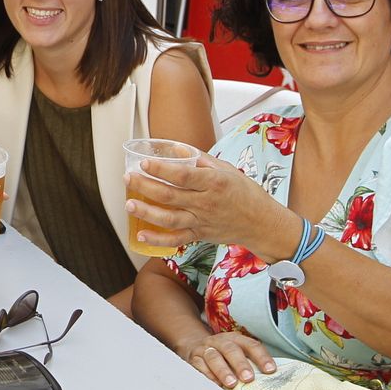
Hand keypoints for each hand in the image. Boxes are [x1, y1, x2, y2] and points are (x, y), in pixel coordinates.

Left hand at [123, 152, 300, 260]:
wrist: (262, 223)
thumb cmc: (245, 192)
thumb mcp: (227, 170)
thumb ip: (201, 160)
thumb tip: (176, 149)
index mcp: (214, 183)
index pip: (183, 176)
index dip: (161, 169)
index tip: (144, 162)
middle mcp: (206, 203)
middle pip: (170, 196)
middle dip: (145, 187)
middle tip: (128, 178)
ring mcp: (202, 221)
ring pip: (170, 219)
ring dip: (147, 213)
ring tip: (129, 204)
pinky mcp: (200, 236)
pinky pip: (177, 239)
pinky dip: (158, 240)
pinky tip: (141, 236)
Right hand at [175, 329, 277, 388]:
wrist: (194, 345)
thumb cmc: (223, 355)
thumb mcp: (236, 353)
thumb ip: (250, 364)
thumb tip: (270, 382)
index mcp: (235, 339)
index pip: (251, 345)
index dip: (261, 357)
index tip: (270, 370)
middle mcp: (220, 342)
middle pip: (231, 349)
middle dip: (240, 364)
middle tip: (249, 378)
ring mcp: (205, 349)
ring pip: (213, 357)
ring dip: (223, 371)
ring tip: (231, 384)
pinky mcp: (193, 359)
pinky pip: (199, 366)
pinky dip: (207, 376)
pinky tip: (215, 385)